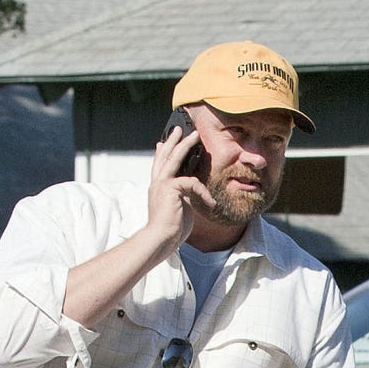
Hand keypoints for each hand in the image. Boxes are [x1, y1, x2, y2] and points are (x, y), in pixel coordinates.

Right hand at [147, 126, 216, 252]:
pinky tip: (210, 202)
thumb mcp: (178, 208)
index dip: (161, 152)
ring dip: (185, 145)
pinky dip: (203, 191)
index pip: (159, 165)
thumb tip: (188, 194)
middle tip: (180, 129)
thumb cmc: (171, 229)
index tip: (162, 142)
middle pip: (165, 156)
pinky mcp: (170, 189)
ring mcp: (162, 184)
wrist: (161, 238)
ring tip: (195, 136)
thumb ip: (182, 197)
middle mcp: (157, 183)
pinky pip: (191, 182)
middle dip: (173, 140)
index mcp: (158, 187)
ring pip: (174, 158)